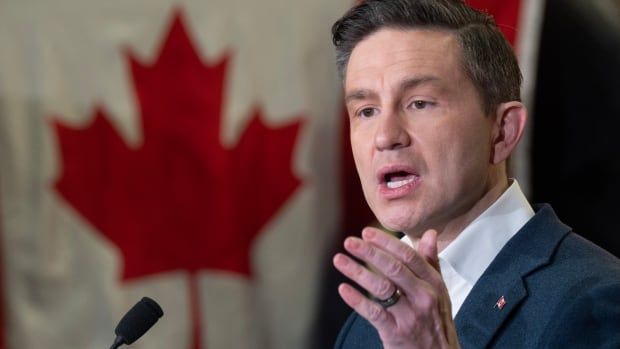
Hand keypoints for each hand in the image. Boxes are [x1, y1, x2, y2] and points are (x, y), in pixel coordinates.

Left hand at [333, 228, 459, 348]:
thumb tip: (429, 233)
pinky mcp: (396, 332)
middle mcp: (424, 297)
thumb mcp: (439, 291)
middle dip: (370, 252)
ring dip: (357, 272)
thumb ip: (431, 262)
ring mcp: (410, 315)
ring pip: (381, 288)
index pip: (409, 256)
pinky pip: (374, 313)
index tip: (367, 233)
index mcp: (433, 283)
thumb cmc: (436, 321)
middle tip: (350, 242)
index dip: (386, 242)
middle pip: (394, 268)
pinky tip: (343, 289)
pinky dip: (357, 300)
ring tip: (339, 260)